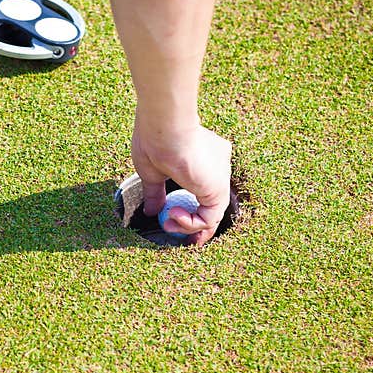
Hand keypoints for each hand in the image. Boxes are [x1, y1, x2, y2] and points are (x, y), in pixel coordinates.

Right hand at [131, 116, 231, 246]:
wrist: (163, 129)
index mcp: (204, 156)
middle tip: (187, 242)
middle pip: (211, 203)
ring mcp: (220, 176)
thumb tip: (152, 211)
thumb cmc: (154, 141)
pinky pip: (209, 218)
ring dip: (188, 226)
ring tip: (168, 222)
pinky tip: (173, 214)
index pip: (203, 187)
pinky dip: (190, 224)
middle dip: (198, 227)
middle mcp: (217, 165)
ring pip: (210, 213)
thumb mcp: (152, 173)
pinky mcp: (218, 189)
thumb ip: (155, 193)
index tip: (176, 219)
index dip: (193, 206)